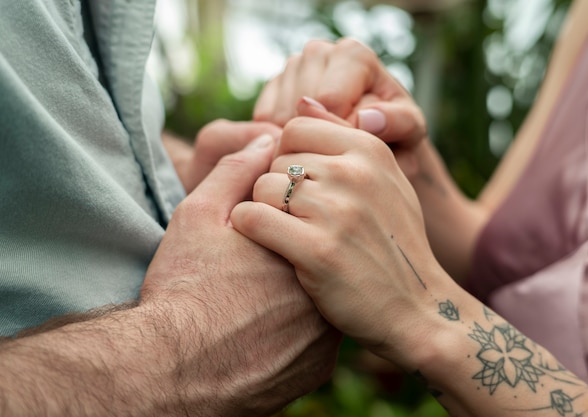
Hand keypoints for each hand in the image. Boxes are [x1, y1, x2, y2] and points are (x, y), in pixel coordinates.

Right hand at [142, 133, 339, 415]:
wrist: (168, 368)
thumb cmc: (182, 288)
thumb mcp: (199, 215)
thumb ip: (237, 171)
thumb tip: (268, 139)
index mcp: (301, 243)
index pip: (310, 217)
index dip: (283, 221)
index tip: (256, 240)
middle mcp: (325, 284)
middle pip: (318, 257)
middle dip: (293, 258)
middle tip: (254, 274)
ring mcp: (327, 332)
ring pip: (322, 298)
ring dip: (297, 297)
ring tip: (258, 302)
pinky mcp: (319, 366)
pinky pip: (317, 340)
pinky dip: (297, 333)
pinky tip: (264, 331)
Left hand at [231, 118, 445, 369]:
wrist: (416, 308)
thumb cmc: (393, 243)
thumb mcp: (384, 181)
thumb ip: (343, 138)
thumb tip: (302, 100)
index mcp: (370, 150)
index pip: (296, 127)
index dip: (289, 156)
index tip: (300, 186)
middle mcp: (354, 173)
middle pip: (276, 159)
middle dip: (279, 188)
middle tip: (298, 218)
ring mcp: (337, 211)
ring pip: (262, 188)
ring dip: (266, 211)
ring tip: (290, 234)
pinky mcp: (316, 250)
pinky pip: (252, 219)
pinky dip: (252, 231)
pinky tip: (272, 245)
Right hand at [254, 38, 426, 181]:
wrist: (376, 137)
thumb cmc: (395, 132)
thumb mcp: (409, 129)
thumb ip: (396, 122)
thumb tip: (367, 119)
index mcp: (353, 55)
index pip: (328, 100)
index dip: (338, 134)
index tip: (354, 149)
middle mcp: (319, 52)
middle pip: (298, 106)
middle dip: (316, 139)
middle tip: (336, 156)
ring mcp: (292, 69)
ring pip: (277, 117)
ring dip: (297, 143)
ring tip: (324, 153)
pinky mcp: (272, 90)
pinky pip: (262, 124)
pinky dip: (280, 142)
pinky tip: (306, 148)